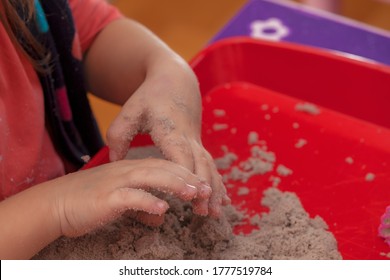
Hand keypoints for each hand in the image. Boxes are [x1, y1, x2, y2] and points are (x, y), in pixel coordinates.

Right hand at [51, 158, 210, 236]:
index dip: (184, 173)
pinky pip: (131, 197)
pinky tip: (162, 209)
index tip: (202, 184)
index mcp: (131, 169)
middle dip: (186, 177)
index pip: (163, 166)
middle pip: (162, 168)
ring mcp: (117, 182)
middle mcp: (126, 171)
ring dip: (174, 184)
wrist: (57, 204)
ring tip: (193, 193)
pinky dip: (147, 201)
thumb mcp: (121, 203)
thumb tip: (160, 217)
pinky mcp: (107, 197)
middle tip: (206, 189)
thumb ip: (142, 208)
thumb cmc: (89, 202)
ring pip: (150, 177)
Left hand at [106, 59, 229, 217]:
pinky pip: (211, 165)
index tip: (188, 197)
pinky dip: (217, 182)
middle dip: (203, 189)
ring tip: (214, 213)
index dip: (186, 176)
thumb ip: (119, 135)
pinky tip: (222, 199)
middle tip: (203, 213)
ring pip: (209, 167)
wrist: (175, 80)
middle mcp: (188, 138)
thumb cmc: (150, 96)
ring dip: (214, 189)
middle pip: (200, 166)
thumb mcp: (130, 111)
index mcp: (171, 130)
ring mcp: (196, 141)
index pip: (182, 156)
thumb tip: (115, 161)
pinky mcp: (198, 144)